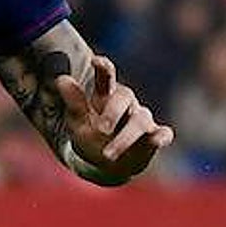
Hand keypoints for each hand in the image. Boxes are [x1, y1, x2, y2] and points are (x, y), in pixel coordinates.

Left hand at [55, 55, 173, 180]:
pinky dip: (161, 136)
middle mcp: (126, 104)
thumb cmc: (91, 138)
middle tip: (100, 130)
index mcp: (105, 96)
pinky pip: (163, 133)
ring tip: (108, 155)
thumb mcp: (77, 123)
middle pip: (124, 97)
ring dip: (125, 138)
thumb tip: (62, 79)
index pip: (106, 77)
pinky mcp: (154, 137)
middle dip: (113, 113)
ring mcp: (141, 119)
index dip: (103, 67)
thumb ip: (73, 102)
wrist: (106, 166)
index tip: (96, 61)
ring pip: (141, 119)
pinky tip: (157, 140)